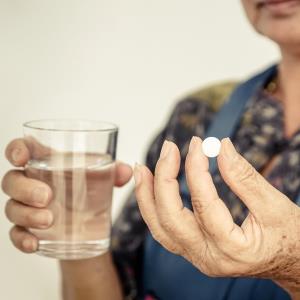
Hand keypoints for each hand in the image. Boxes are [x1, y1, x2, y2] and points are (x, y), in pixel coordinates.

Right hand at [2, 138, 131, 252]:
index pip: (23, 150)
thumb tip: (127, 171)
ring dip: (27, 214)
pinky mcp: (29, 229)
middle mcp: (32, 183)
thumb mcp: (103, 178)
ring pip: (12, 207)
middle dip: (25, 188)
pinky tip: (34, 243)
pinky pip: (16, 233)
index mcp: (48, 163)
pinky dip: (22, 239)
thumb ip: (115, 171)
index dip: (16, 150)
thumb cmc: (90, 190)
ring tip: (49, 220)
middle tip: (47, 196)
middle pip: (12, 180)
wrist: (89, 222)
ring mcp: (28, 207)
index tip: (22, 158)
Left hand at [134, 137, 299, 297]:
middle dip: (164, 179)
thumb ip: (245, 177)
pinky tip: (150, 187)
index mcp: (232, 250)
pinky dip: (153, 207)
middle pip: (171, 218)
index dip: (196, 170)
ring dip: (147, 196)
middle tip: (169, 149)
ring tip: (142, 168)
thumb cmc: (290, 238)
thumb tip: (221, 146)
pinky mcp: (193, 250)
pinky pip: (164, 230)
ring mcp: (197, 257)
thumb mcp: (275, 206)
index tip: (197, 145)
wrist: (293, 264)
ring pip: (160, 228)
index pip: (203, 204)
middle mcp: (208, 258)